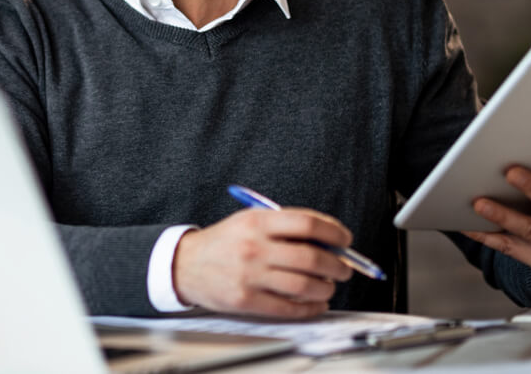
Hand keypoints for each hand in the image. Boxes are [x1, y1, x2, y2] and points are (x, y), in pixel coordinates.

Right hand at [173, 208, 352, 317]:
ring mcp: (250, 275)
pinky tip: (315, 304)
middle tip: (344, 269)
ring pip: (305, 285)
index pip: (308, 224)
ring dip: (326, 288)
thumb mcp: (250, 221)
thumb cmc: (225, 242)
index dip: (335, 232)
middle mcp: (254, 247)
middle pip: (312, 257)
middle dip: (337, 265)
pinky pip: (289, 308)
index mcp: (257, 222)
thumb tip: (330, 242)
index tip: (345, 240)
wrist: (186, 265)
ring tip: (328, 286)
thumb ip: (286, 227)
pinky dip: (310, 308)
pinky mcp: (246, 300)